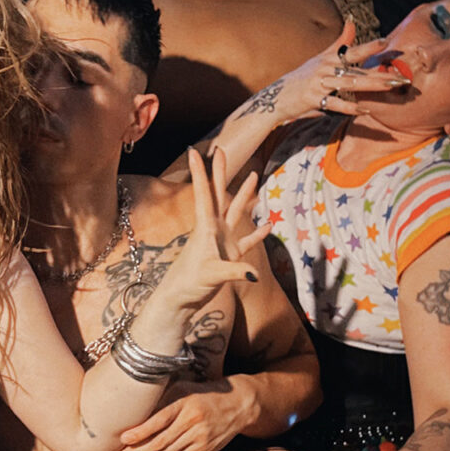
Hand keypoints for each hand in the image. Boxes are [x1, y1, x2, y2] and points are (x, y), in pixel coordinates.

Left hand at [108, 377, 253, 450]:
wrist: (238, 404)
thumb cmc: (201, 393)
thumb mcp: (183, 388)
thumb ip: (162, 399)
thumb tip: (133, 409)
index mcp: (186, 402)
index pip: (161, 419)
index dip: (142, 430)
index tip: (124, 438)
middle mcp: (193, 421)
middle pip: (160, 442)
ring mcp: (201, 438)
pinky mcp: (205, 450)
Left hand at [142, 148, 269, 319]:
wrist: (181, 301)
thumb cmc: (190, 284)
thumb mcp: (212, 275)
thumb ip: (233, 272)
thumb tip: (254, 274)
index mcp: (206, 227)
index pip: (204, 194)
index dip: (201, 172)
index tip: (195, 151)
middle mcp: (213, 230)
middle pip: (218, 195)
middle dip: (220, 173)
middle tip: (221, 150)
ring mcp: (222, 242)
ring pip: (235, 212)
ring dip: (244, 195)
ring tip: (253, 175)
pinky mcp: (229, 257)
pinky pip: (246, 242)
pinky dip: (257, 234)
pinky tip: (268, 225)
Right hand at [266, 19, 403, 119]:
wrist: (276, 97)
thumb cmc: (302, 77)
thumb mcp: (320, 57)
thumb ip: (340, 41)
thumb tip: (352, 21)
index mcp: (328, 59)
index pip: (352, 51)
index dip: (368, 47)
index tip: (386, 43)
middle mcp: (325, 69)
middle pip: (357, 71)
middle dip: (381, 74)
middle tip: (402, 77)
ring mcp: (319, 84)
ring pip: (350, 84)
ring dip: (372, 86)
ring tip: (391, 87)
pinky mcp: (313, 99)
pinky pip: (335, 104)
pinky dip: (350, 107)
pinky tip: (364, 110)